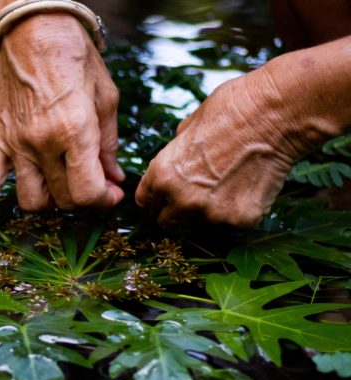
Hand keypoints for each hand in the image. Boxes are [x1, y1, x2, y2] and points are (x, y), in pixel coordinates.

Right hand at [0, 13, 124, 226]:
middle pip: (62, 200)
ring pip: (31, 200)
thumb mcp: (105, 98)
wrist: (33, 30)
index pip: (87, 191)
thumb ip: (109, 144)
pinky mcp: (0, 140)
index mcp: (75, 131)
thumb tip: (113, 178)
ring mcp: (17, 144)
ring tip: (62, 190)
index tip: (112, 194)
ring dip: (50, 204)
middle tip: (96, 188)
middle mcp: (43, 143)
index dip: (103, 201)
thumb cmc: (74, 58)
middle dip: (83, 201)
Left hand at [136, 63, 311, 228]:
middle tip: (194, 199)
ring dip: (208, 213)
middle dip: (176, 213)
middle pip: (167, 223)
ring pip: (200, 225)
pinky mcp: (240, 220)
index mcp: (162, 176)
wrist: (277, 113)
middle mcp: (181, 200)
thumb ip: (175, 153)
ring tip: (227, 185)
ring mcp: (211, 213)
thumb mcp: (188, 126)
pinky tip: (249, 187)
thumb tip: (175, 162)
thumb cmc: (232, 109)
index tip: (163, 199)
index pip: (145, 203)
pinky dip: (238, 210)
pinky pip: (232, 223)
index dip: (154, 200)